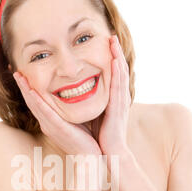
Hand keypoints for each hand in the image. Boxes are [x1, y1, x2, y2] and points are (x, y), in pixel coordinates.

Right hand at [13, 72, 101, 156]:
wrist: (90, 158)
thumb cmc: (85, 141)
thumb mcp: (75, 121)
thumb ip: (71, 111)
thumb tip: (73, 96)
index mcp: (50, 122)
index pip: (35, 102)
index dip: (27, 88)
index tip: (21, 74)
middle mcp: (46, 124)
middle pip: (31, 101)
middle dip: (22, 85)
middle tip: (14, 70)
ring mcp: (50, 126)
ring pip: (34, 104)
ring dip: (25, 89)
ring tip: (18, 76)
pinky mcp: (58, 128)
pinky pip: (46, 113)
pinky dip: (37, 101)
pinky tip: (31, 91)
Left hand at [97, 35, 131, 154]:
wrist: (106, 154)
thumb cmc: (97, 138)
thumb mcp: (91, 116)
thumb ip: (86, 104)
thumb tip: (71, 95)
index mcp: (111, 100)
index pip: (112, 75)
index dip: (110, 59)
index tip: (105, 44)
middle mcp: (117, 99)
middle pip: (118, 70)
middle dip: (115, 53)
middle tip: (112, 36)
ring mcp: (119, 103)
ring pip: (120, 75)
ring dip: (118, 57)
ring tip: (114, 41)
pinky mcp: (118, 109)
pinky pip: (118, 88)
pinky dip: (118, 74)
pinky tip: (116, 62)